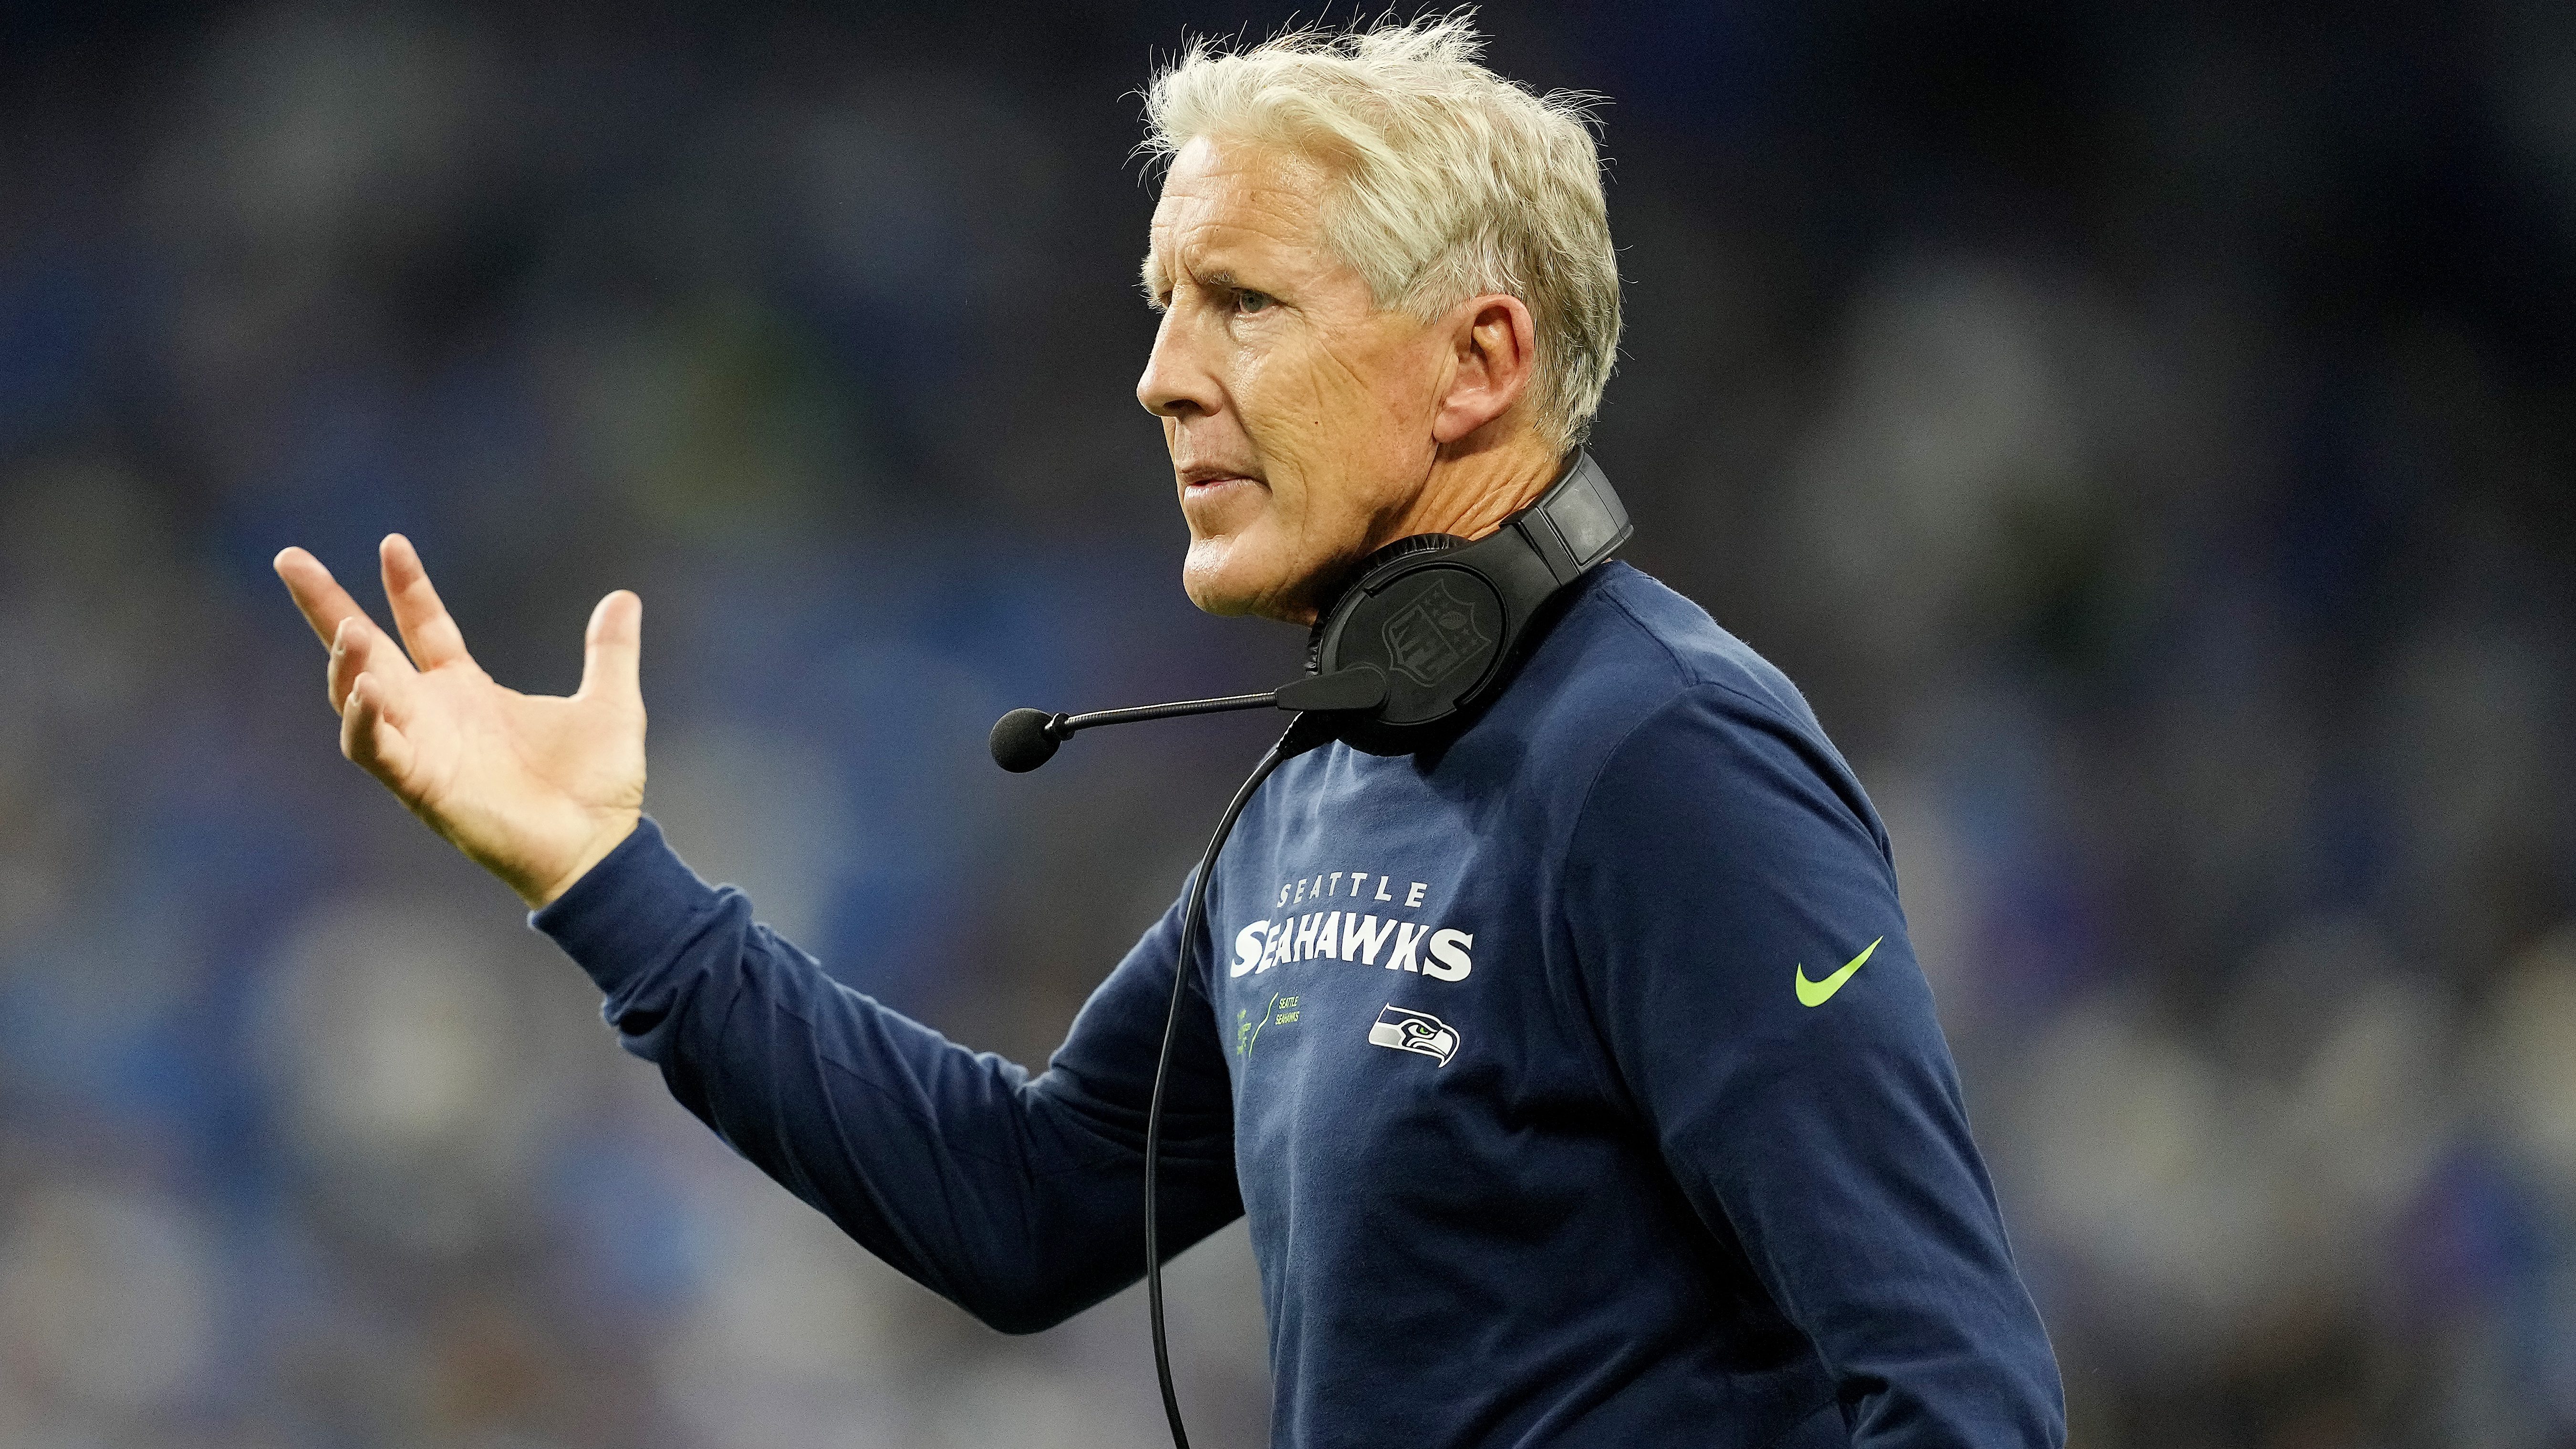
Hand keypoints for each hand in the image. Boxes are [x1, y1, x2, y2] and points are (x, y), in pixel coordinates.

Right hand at [274, 534, 646, 907]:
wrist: (600, 849)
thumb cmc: (597, 788)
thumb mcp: (610, 704)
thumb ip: (609, 652)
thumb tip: (624, 598)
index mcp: (467, 691)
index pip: (423, 626)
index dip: (406, 587)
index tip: (392, 543)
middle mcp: (434, 715)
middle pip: (366, 650)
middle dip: (327, 607)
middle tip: (290, 557)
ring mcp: (423, 750)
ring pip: (357, 697)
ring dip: (344, 663)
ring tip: (346, 629)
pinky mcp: (422, 787)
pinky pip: (376, 751)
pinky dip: (364, 721)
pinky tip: (364, 689)